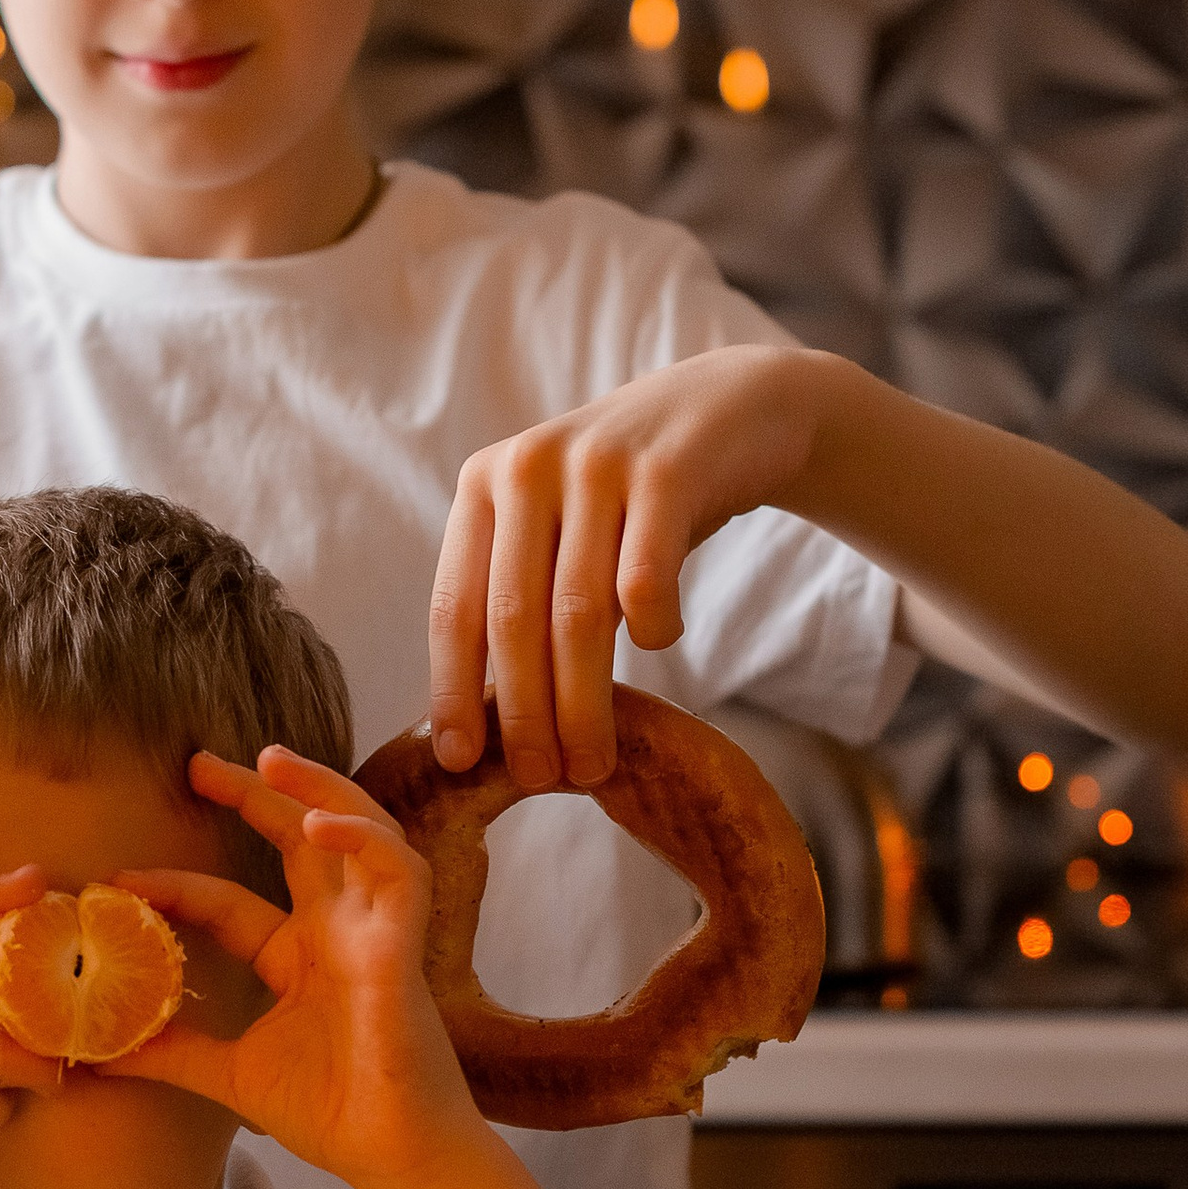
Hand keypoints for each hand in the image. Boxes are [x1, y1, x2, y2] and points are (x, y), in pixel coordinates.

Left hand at [117, 750, 481, 1188]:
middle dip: (255, 794)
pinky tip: (318, 824)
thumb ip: (171, 1053)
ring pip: (357, 832)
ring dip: (318, 790)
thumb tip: (95, 1051)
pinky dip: (361, 838)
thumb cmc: (331, 1114)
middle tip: (196, 762)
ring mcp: (372, 932)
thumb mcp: (228, 1074)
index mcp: (297, 956)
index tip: (117, 882)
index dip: (177, 886)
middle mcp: (337, 931)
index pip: (229, 900)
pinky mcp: (402, 945)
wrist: (390, 1158)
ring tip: (270, 760)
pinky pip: (395, 870)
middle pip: (298, 840)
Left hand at [430, 344, 828, 787]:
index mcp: (484, 486)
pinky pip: (646, 580)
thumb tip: (488, 722)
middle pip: (513, 620)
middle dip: (525, 713)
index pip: (454, 605)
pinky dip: (652, 630)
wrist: (733, 409)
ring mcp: (596, 464)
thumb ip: (521, 595)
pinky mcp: (666, 471)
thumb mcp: (560, 528)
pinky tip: (659, 645)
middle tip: (543, 779)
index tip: (460, 760)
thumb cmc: (632, 498)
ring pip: (578, 613)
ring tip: (594, 761)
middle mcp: (527, 468)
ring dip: (584, 701)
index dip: (454, 689)